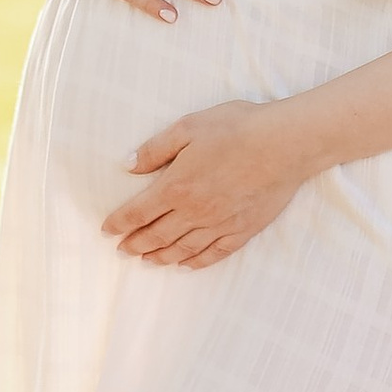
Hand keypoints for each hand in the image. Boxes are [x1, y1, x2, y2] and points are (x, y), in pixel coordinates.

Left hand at [104, 99, 308, 265]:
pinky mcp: (243, 230)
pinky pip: (214, 253)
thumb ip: (156, 149)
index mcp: (176, 186)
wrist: (285, 144)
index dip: (119, 223)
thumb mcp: (188, 127)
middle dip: (135, 244)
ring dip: (160, 257)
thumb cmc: (237, 129)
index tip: (106, 230)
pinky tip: (186, 264)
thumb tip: (128, 165)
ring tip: (146, 261)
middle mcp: (195, 212)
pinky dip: (196, 262)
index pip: (138, 212)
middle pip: (157, 235)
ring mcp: (219, 224)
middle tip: (122, 251)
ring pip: (182, 249)